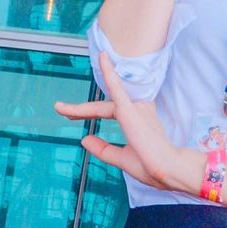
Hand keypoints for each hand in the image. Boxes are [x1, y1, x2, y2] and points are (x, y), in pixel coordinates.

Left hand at [54, 52, 196, 190]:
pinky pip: (117, 87)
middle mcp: (137, 110)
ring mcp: (134, 108)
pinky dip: (109, 72)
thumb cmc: (151, 166)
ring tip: (59, 108)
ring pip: (101, 105)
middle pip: (103, 107)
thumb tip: (84, 139)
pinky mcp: (130, 109)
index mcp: (137, 120)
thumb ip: (103, 148)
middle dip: (80, 110)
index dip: (88, 112)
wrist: (167, 169)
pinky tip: (103, 58)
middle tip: (60, 109)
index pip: (109, 111)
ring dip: (79, 108)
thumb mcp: (121, 157)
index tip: (71, 115)